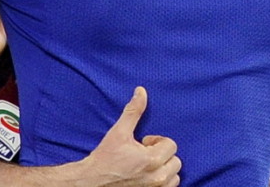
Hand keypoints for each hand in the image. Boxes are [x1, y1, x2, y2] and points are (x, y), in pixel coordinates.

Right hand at [63, 87, 179, 186]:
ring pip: (174, 176)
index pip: (171, 145)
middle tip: (144, 154)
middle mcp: (157, 177)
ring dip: (164, 169)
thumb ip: (133, 111)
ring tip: (146, 165)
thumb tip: (141, 91)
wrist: (93, 181)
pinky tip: (146, 175)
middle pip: (176, 161)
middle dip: (162, 155)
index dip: (157, 141)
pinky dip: (162, 181)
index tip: (143, 143)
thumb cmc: (105, 157)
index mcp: (152, 159)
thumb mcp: (119, 132)